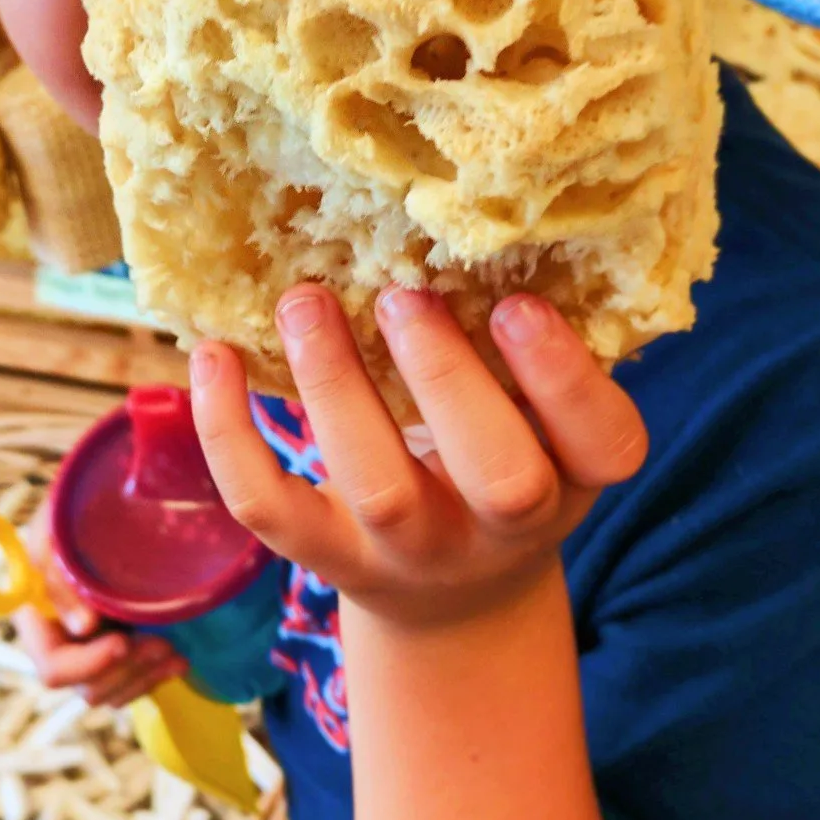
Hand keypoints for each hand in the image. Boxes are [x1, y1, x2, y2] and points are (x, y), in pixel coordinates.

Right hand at [10, 505, 187, 705]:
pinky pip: (133, 684)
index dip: (87, 664)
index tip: (122, 642)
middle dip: (127, 669)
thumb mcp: (55, 530)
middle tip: (162, 643)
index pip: (53, 668)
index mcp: (37, 620)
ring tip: (174, 652)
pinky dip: (156, 676)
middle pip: (88, 687)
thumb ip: (57, 575)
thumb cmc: (75, 512)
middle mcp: (61, 643)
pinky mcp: (119, 650)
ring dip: (145, 676)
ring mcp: (90, 651)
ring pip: (114, 692)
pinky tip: (178, 660)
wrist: (109, 503)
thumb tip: (83, 628)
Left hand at [188, 284, 646, 629]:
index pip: (606, 443)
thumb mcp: (540, 420)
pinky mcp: (328, 557)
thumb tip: (479, 216)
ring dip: (337, 384)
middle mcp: (501, 527)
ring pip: (377, 486)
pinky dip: (230, 433)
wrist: (452, 603)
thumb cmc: (501, 461)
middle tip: (404, 293)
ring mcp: (411, 551)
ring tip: (305, 300)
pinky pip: (270, 507)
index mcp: (572, 477)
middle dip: (449, 378)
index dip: (565, 377)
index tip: (516, 305)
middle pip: (500, 476)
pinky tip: (214, 354)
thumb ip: (526, 349)